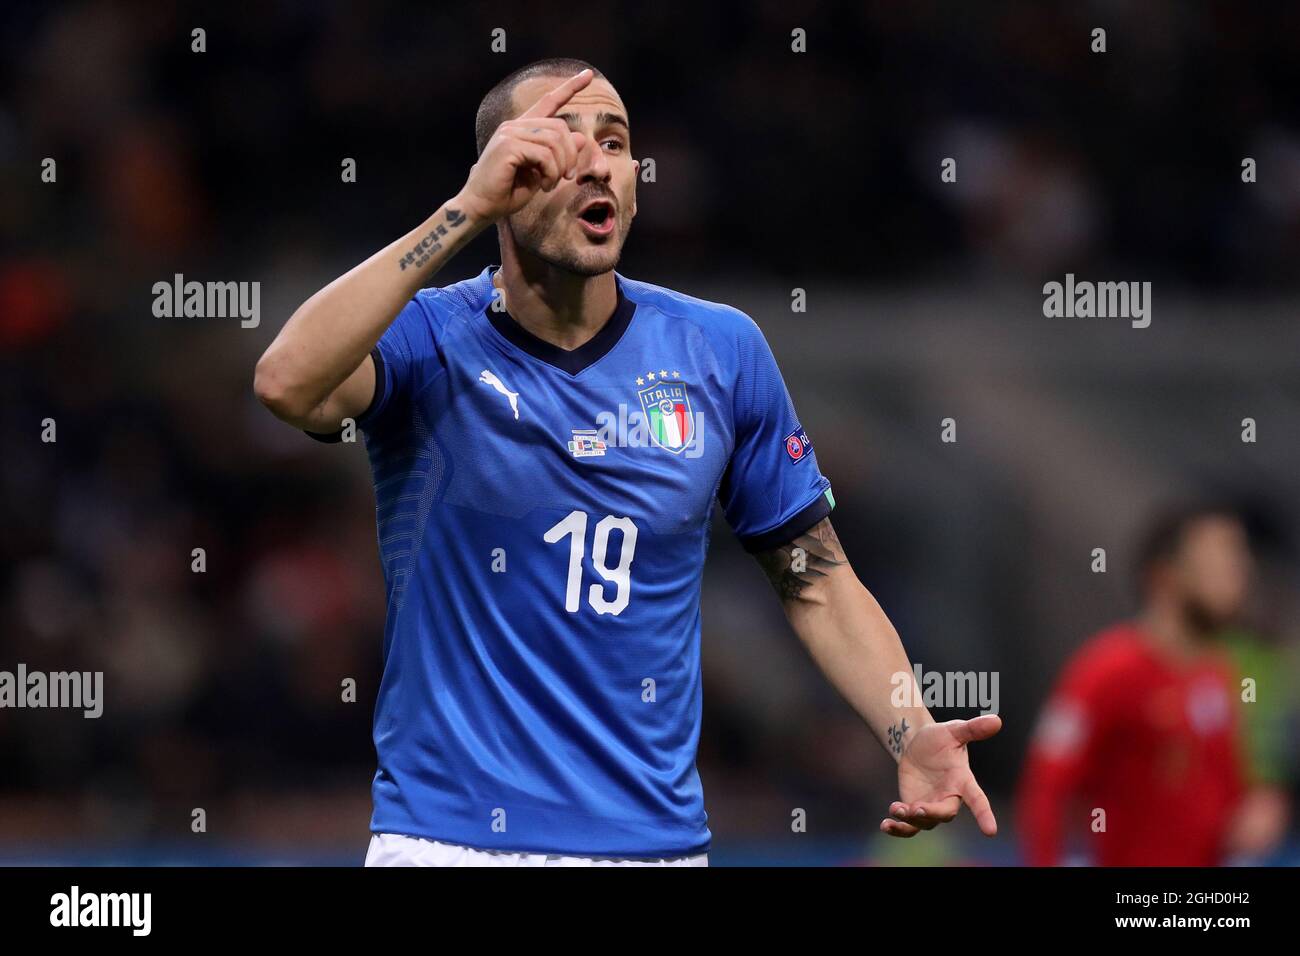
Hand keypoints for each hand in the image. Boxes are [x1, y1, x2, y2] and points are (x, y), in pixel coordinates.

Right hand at [454, 68, 592, 223]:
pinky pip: (544, 154)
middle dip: (570, 155)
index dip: (570, 87)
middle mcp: (515, 125)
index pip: (549, 101)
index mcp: (522, 128)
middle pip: (560, 127)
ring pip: (554, 141)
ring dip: (560, 168)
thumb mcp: (541, 172)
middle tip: (567, 177)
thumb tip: (580, 136)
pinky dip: (551, 173)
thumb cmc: (508, 191)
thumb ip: (558, 154)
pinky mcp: (508, 145)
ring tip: (551, 184)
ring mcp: (510, 133)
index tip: (587, 74)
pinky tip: (544, 185)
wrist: (481, 206)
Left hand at [881, 714, 1001, 837]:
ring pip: (925, 822)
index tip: (991, 831)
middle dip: (932, 813)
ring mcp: (931, 806)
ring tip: (895, 808)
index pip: (977, 800)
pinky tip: (885, 825)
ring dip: (911, 819)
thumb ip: (973, 729)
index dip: (984, 815)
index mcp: (963, 781)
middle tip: (917, 807)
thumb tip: (996, 720)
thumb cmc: (940, 738)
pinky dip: (898, 829)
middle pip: (945, 814)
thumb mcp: (954, 730)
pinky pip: (909, 827)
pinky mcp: (914, 809)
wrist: (917, 744)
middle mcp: (949, 798)